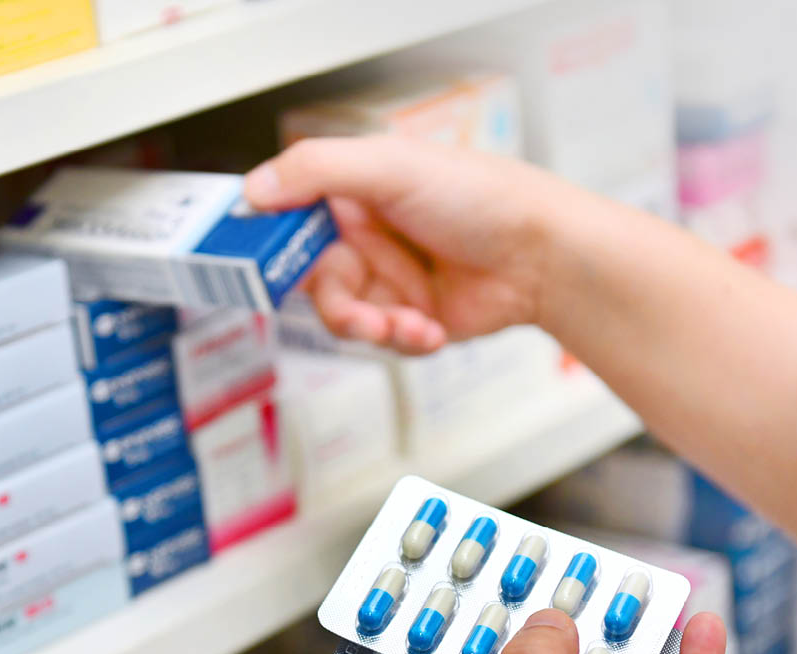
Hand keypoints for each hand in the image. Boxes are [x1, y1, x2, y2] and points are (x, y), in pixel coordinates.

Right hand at [244, 136, 557, 353]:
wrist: (543, 256)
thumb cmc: (481, 198)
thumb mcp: (392, 168)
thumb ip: (317, 171)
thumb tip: (253, 190)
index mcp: (356, 194)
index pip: (292, 222)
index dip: (276, 248)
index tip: (263, 270)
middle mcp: (369, 238)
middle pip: (317, 283)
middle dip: (338, 305)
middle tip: (359, 314)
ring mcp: (391, 281)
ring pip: (348, 319)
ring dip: (374, 327)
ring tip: (407, 323)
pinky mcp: (413, 318)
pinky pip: (385, 341)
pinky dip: (405, 340)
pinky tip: (432, 328)